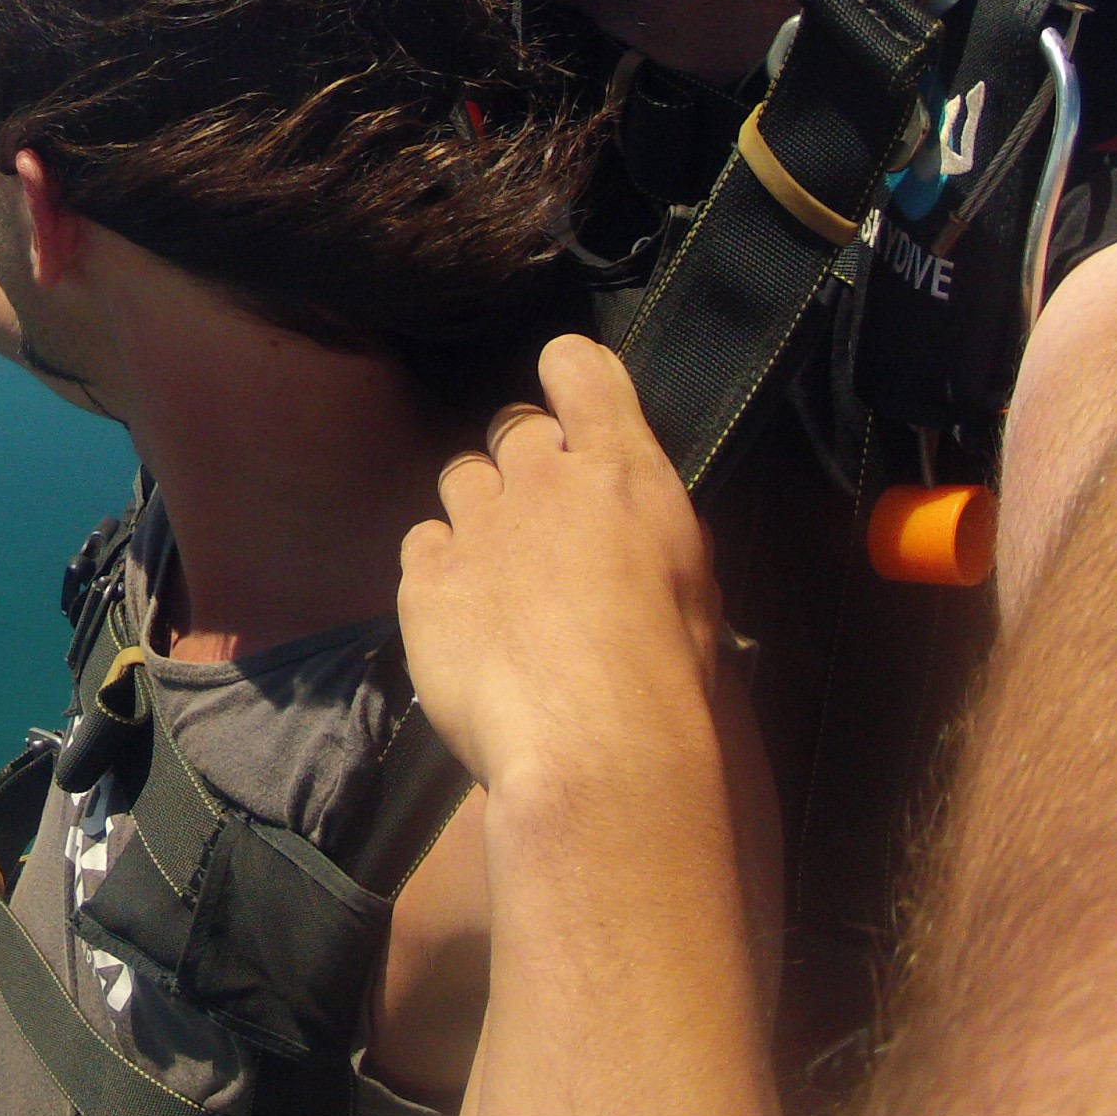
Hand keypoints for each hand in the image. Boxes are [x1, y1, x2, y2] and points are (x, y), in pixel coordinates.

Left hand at [397, 335, 723, 802]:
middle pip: (513, 428)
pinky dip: (442, 573)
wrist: (593, 747)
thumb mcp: (694, 588)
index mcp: (620, 472)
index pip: (579, 368)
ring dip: (480, 515)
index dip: (569, 374)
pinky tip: (469, 623)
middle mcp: (541, 480)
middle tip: (545, 530)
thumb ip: (649, 533)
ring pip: (461, 480)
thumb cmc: (667, 676)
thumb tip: (628, 529)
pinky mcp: (424, 577)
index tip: (569, 399)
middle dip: (525, 465)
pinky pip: (422, 545)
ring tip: (505, 581)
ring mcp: (475, 524)